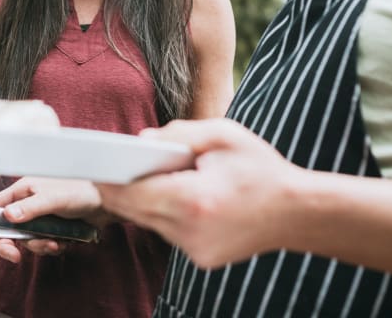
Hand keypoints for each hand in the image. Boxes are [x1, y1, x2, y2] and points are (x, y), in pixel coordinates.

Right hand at [0, 177, 107, 263]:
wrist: (108, 202)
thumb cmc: (81, 191)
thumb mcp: (53, 198)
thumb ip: (30, 208)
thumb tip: (8, 217)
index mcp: (24, 190)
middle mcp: (29, 204)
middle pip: (9, 229)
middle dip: (13, 244)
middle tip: (15, 257)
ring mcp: (42, 218)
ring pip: (28, 240)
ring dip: (40, 245)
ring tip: (56, 241)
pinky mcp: (54, 229)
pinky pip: (44, 245)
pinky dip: (53, 246)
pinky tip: (65, 241)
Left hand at [96, 118, 300, 269]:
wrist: (298, 213)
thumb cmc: (262, 169)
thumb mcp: (223, 135)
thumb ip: (178, 132)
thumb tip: (141, 141)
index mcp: (194, 200)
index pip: (134, 193)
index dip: (110, 180)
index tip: (93, 166)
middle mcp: (190, 231)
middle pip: (135, 211)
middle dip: (120, 189)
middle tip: (104, 168)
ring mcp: (196, 250)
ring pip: (150, 222)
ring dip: (144, 201)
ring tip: (138, 176)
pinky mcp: (201, 258)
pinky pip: (169, 232)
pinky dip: (166, 213)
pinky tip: (175, 195)